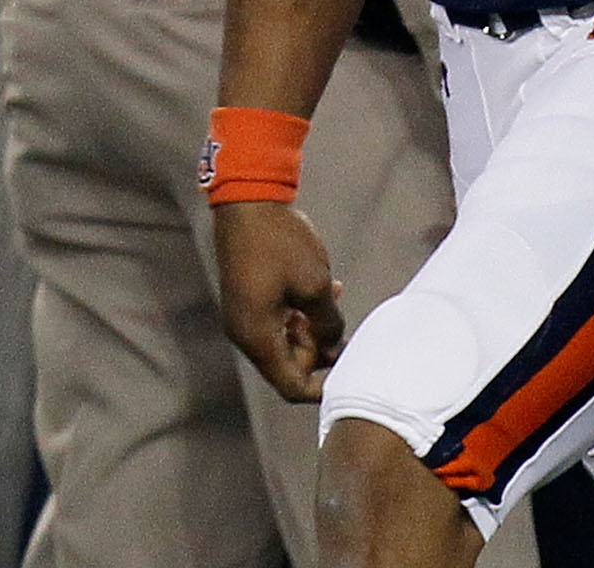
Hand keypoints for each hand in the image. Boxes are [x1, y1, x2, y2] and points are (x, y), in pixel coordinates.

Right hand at [214, 200, 347, 400]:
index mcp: (257, 337)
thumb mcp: (315, 285)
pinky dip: (302, 313)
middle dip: (320, 353)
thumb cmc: (281, 244)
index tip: (348, 378)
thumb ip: (327, 323)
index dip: (319, 389)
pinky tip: (329, 291)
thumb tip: (332, 344)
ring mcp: (245, 316)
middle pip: (288, 364)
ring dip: (314, 329)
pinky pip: (279, 319)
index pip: (289, 384)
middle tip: (348, 330)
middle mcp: (245, 334)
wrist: (249, 204)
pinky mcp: (249, 299)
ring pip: (285, 340)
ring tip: (337, 304)